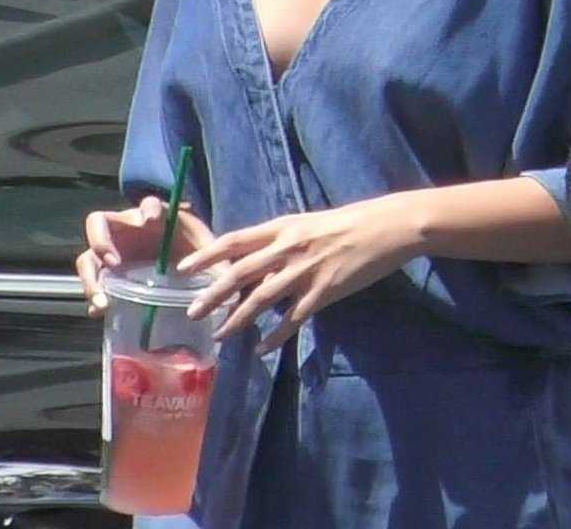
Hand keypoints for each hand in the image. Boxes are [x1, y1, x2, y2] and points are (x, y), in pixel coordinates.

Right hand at [75, 197, 213, 316]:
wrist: (186, 268)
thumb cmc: (196, 250)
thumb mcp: (208, 252)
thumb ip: (217, 261)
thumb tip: (231, 281)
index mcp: (156, 217)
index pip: (148, 203)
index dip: (147, 208)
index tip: (150, 220)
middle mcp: (128, 229)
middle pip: (98, 224)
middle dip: (101, 241)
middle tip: (113, 263)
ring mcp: (113, 251)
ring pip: (88, 258)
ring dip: (92, 278)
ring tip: (103, 302)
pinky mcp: (108, 274)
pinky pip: (94, 283)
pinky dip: (95, 297)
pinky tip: (101, 312)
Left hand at [175, 197, 426, 352]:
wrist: (387, 227)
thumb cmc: (349, 223)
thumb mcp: (308, 224)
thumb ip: (282, 241)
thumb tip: (256, 262)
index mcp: (283, 227)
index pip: (235, 240)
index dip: (207, 255)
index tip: (183, 269)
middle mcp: (288, 248)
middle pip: (240, 273)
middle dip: (213, 295)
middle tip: (193, 313)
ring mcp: (306, 270)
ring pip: (262, 299)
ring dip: (238, 320)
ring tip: (220, 335)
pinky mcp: (325, 291)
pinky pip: (293, 319)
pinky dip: (275, 337)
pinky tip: (262, 349)